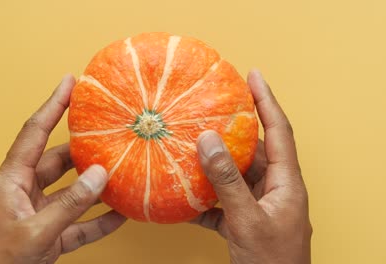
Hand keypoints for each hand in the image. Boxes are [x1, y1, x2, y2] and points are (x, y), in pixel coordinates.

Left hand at [0, 75, 125, 263]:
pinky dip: (100, 219)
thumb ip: (69, 204)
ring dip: (97, 186)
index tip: (70, 83)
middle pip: (61, 160)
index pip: (35, 132)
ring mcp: (41, 211)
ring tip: (122, 172)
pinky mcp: (52, 232)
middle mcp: (28, 189)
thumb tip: (100, 176)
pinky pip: (81, 222)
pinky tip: (121, 215)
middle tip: (109, 132)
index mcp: (14, 179)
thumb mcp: (35, 230)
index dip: (53, 105)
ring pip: (75, 190)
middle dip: (86, 148)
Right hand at [192, 70, 311, 263]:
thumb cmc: (272, 263)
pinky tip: (186, 192)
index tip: (253, 75)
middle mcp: (274, 189)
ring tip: (193, 142)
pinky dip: (205, 195)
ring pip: (235, 174)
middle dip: (234, 127)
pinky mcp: (244, 220)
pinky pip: (223, 199)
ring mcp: (259, 205)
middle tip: (215, 105)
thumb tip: (208, 140)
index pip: (278, 131)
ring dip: (215, 162)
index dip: (266, 100)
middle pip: (254, 149)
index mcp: (286, 183)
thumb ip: (227, 181)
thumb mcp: (247, 220)